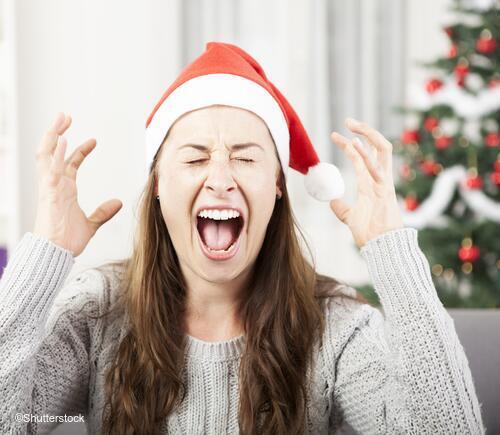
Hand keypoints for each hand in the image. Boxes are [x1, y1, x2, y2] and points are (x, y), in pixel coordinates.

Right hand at [33, 113, 122, 256]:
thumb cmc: (67, 240)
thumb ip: (103, 212)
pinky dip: (56, 154)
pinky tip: (62, 139)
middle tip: (65, 116)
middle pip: (53, 152)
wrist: (56, 253)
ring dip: (53, 135)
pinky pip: (51, 169)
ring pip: (47, 155)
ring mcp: (50, 187)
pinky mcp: (49, 193)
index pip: (70, 163)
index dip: (79, 150)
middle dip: (58, 133)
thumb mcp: (91, 223)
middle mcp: (55, 184)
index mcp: (63, 189)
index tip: (93, 140)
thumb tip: (118, 203)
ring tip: (61, 118)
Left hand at [329, 117, 403, 248]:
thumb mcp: (350, 216)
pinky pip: (378, 168)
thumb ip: (341, 207)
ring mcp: (384, 183)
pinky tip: (355, 145)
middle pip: (377, 147)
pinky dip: (367, 156)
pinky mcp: (385, 190)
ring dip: (367, 135)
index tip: (334, 135)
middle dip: (365, 131)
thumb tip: (331, 200)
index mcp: (370, 183)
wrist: (381, 247)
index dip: (349, 145)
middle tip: (348, 121)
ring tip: (351, 125)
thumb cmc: (369, 233)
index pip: (360, 156)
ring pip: (381, 151)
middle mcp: (379, 179)